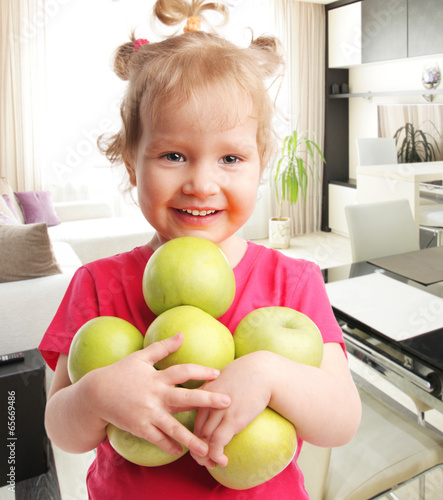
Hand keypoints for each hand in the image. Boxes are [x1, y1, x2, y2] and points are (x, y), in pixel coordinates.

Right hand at [84, 332, 230, 457]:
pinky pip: (157, 439)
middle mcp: (155, 396)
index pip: (183, 371)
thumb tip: (182, 334)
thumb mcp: (141, 357)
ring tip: (207, 448)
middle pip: (185, 398)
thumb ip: (163, 347)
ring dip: (191, 438)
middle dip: (207, 400)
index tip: (217, 374)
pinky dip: (169, 446)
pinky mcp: (139, 428)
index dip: (200, 371)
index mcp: (157, 377)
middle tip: (227, 402)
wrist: (95, 394)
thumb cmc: (120, 372)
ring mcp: (147, 414)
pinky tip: (181, 452)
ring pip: (173, 427)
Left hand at [190, 351, 273, 467]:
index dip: (196, 435)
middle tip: (204, 461)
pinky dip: (216, 455)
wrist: (264, 371)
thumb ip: (216, 388)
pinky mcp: (232, 420)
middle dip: (198, 450)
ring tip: (212, 465)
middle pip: (197, 431)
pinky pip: (217, 443)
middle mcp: (208, 402)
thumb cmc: (248, 373)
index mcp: (205, 392)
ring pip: (204, 440)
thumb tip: (217, 398)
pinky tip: (222, 461)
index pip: (195, 419)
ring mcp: (219, 411)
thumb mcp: (225, 377)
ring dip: (206, 456)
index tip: (202, 445)